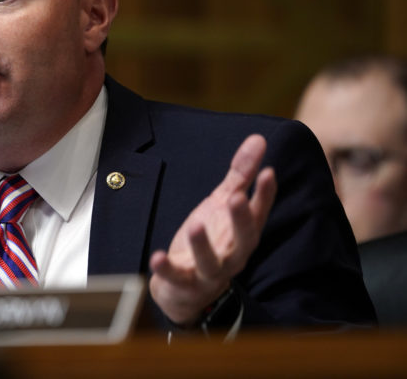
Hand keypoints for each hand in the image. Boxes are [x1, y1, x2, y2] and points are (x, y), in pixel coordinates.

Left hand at [148, 134, 276, 324]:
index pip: (259, 213)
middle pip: (243, 240)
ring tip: (195, 225)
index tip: (269, 171)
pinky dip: (166, 269)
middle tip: (235, 197)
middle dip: (241, 220)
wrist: (186, 287)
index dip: (265, 194)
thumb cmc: (211, 239)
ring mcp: (210, 272)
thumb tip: (259, 139)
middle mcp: (232, 255)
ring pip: (211, 262)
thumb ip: (240, 175)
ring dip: (203, 245)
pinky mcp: (185, 284)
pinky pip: (177, 278)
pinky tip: (156, 256)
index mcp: (243, 233)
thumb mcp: (222, 203)